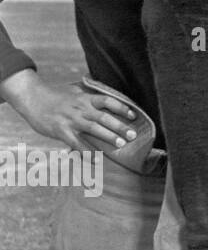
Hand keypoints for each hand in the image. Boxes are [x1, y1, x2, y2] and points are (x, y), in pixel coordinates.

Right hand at [2, 69, 138, 151]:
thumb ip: (89, 94)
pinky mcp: (61, 131)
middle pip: (104, 117)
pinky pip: (76, 142)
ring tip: (121, 144)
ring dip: (108, 137)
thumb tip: (105, 96)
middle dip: (120, 126)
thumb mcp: (75, 90)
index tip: (134, 115)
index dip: (122, 108)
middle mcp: (81, 108)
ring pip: (93, 129)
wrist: (32, 98)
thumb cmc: (55, 95)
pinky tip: (94, 159)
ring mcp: (71, 120)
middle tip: (133, 135)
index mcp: (86, 98)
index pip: (108, 101)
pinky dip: (85, 151)